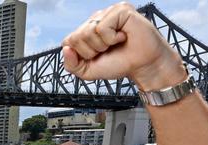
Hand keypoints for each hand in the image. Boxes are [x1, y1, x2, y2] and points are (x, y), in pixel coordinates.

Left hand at [61, 2, 185, 90]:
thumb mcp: (89, 71)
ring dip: (102, 45)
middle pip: (76, 37)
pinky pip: (102, 28)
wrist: (142, 65)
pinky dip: (112, 38)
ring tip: (115, 43)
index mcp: (86, 31)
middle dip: (91, 51)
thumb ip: (71, 65)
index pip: (67, 42)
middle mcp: (94, 19)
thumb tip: (65, 49)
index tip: (97, 56)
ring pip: (88, 32)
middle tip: (108, 50)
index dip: (81, 55)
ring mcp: (107, 13)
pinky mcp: (120, 9)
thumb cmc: (119, 64)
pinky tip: (122, 36)